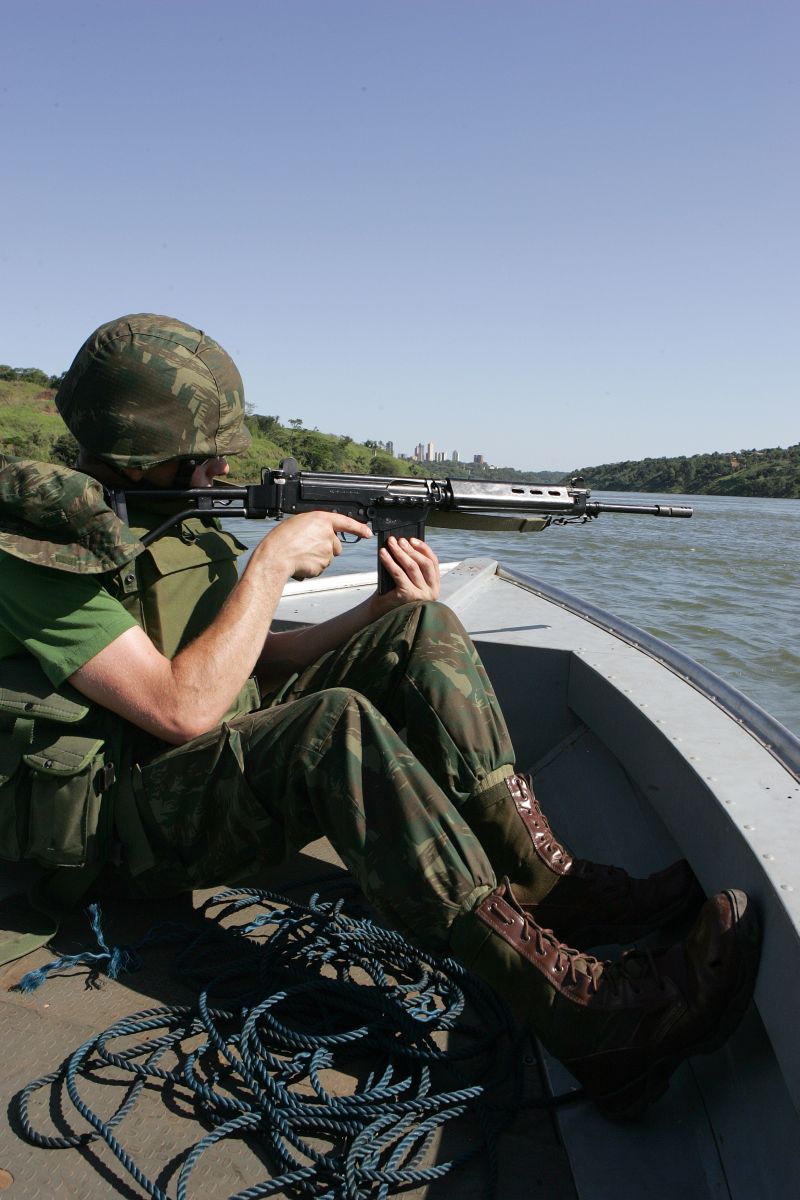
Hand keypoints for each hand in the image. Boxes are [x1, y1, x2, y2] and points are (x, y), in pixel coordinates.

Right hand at [257, 511, 372, 580]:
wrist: (276, 557)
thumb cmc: (281, 539)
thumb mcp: (299, 523)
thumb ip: (315, 526)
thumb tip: (320, 534)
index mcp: (321, 520)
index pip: (346, 522)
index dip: (358, 528)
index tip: (367, 532)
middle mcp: (328, 534)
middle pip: (336, 545)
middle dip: (327, 548)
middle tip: (308, 547)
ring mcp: (327, 551)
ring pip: (328, 557)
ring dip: (318, 558)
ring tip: (301, 554)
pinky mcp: (323, 565)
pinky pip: (321, 567)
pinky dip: (313, 567)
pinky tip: (301, 562)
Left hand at [373, 536, 440, 610]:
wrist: (380, 612)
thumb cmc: (393, 593)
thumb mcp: (408, 579)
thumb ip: (412, 567)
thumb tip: (406, 543)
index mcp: (434, 586)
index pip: (433, 562)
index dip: (423, 548)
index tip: (412, 539)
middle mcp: (431, 592)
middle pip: (423, 564)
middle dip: (411, 549)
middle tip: (399, 540)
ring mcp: (421, 595)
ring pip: (412, 567)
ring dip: (399, 552)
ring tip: (390, 543)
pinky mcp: (408, 596)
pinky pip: (399, 574)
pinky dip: (390, 561)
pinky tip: (383, 554)